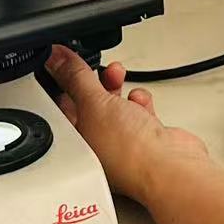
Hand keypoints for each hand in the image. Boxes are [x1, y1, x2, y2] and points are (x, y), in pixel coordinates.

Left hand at [44, 45, 209, 201]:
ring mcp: (122, 141)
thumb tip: (54, 57)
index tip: (67, 61)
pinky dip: (138, 101)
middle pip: (88, 104)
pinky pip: (136, 110)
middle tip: (96, 67)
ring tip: (117, 75)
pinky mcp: (145, 136)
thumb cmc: (127, 153)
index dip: (62, 82)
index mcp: (74, 143)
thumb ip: (75, 77)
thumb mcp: (93, 103)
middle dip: (93, 81)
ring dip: (115, 86)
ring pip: (113, 104)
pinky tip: (140, 101)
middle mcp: (96, 144)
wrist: (169, 165)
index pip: (59, 107)